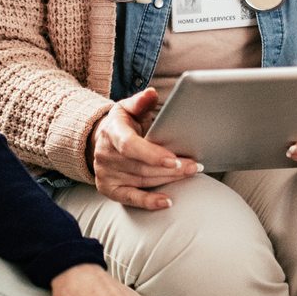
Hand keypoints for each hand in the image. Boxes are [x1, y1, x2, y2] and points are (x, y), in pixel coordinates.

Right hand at [87, 88, 199, 208]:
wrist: (101, 140)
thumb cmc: (123, 124)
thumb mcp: (129, 108)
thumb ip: (141, 102)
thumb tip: (151, 93)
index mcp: (112, 132)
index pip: (130, 146)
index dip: (152, 154)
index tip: (174, 159)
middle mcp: (105, 154)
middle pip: (142, 166)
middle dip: (171, 167)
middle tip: (195, 166)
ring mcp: (106, 173)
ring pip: (142, 180)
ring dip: (169, 179)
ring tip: (190, 173)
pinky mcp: (108, 188)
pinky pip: (131, 198)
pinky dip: (149, 202)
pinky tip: (167, 201)